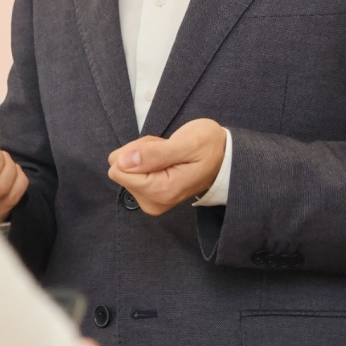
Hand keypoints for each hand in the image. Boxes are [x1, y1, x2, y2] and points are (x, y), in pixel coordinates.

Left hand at [108, 118, 225, 216]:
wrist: (225, 158)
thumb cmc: (209, 146)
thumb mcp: (187, 143)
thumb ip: (154, 153)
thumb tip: (121, 162)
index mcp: (161, 191)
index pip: (119, 169)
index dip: (138, 150)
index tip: (163, 148)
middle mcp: (152, 202)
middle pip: (121, 168)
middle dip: (141, 152)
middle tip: (168, 149)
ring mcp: (150, 201)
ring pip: (126, 168)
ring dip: (146, 154)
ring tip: (171, 152)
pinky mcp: (149, 196)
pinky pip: (132, 172)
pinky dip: (147, 159)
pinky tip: (167, 158)